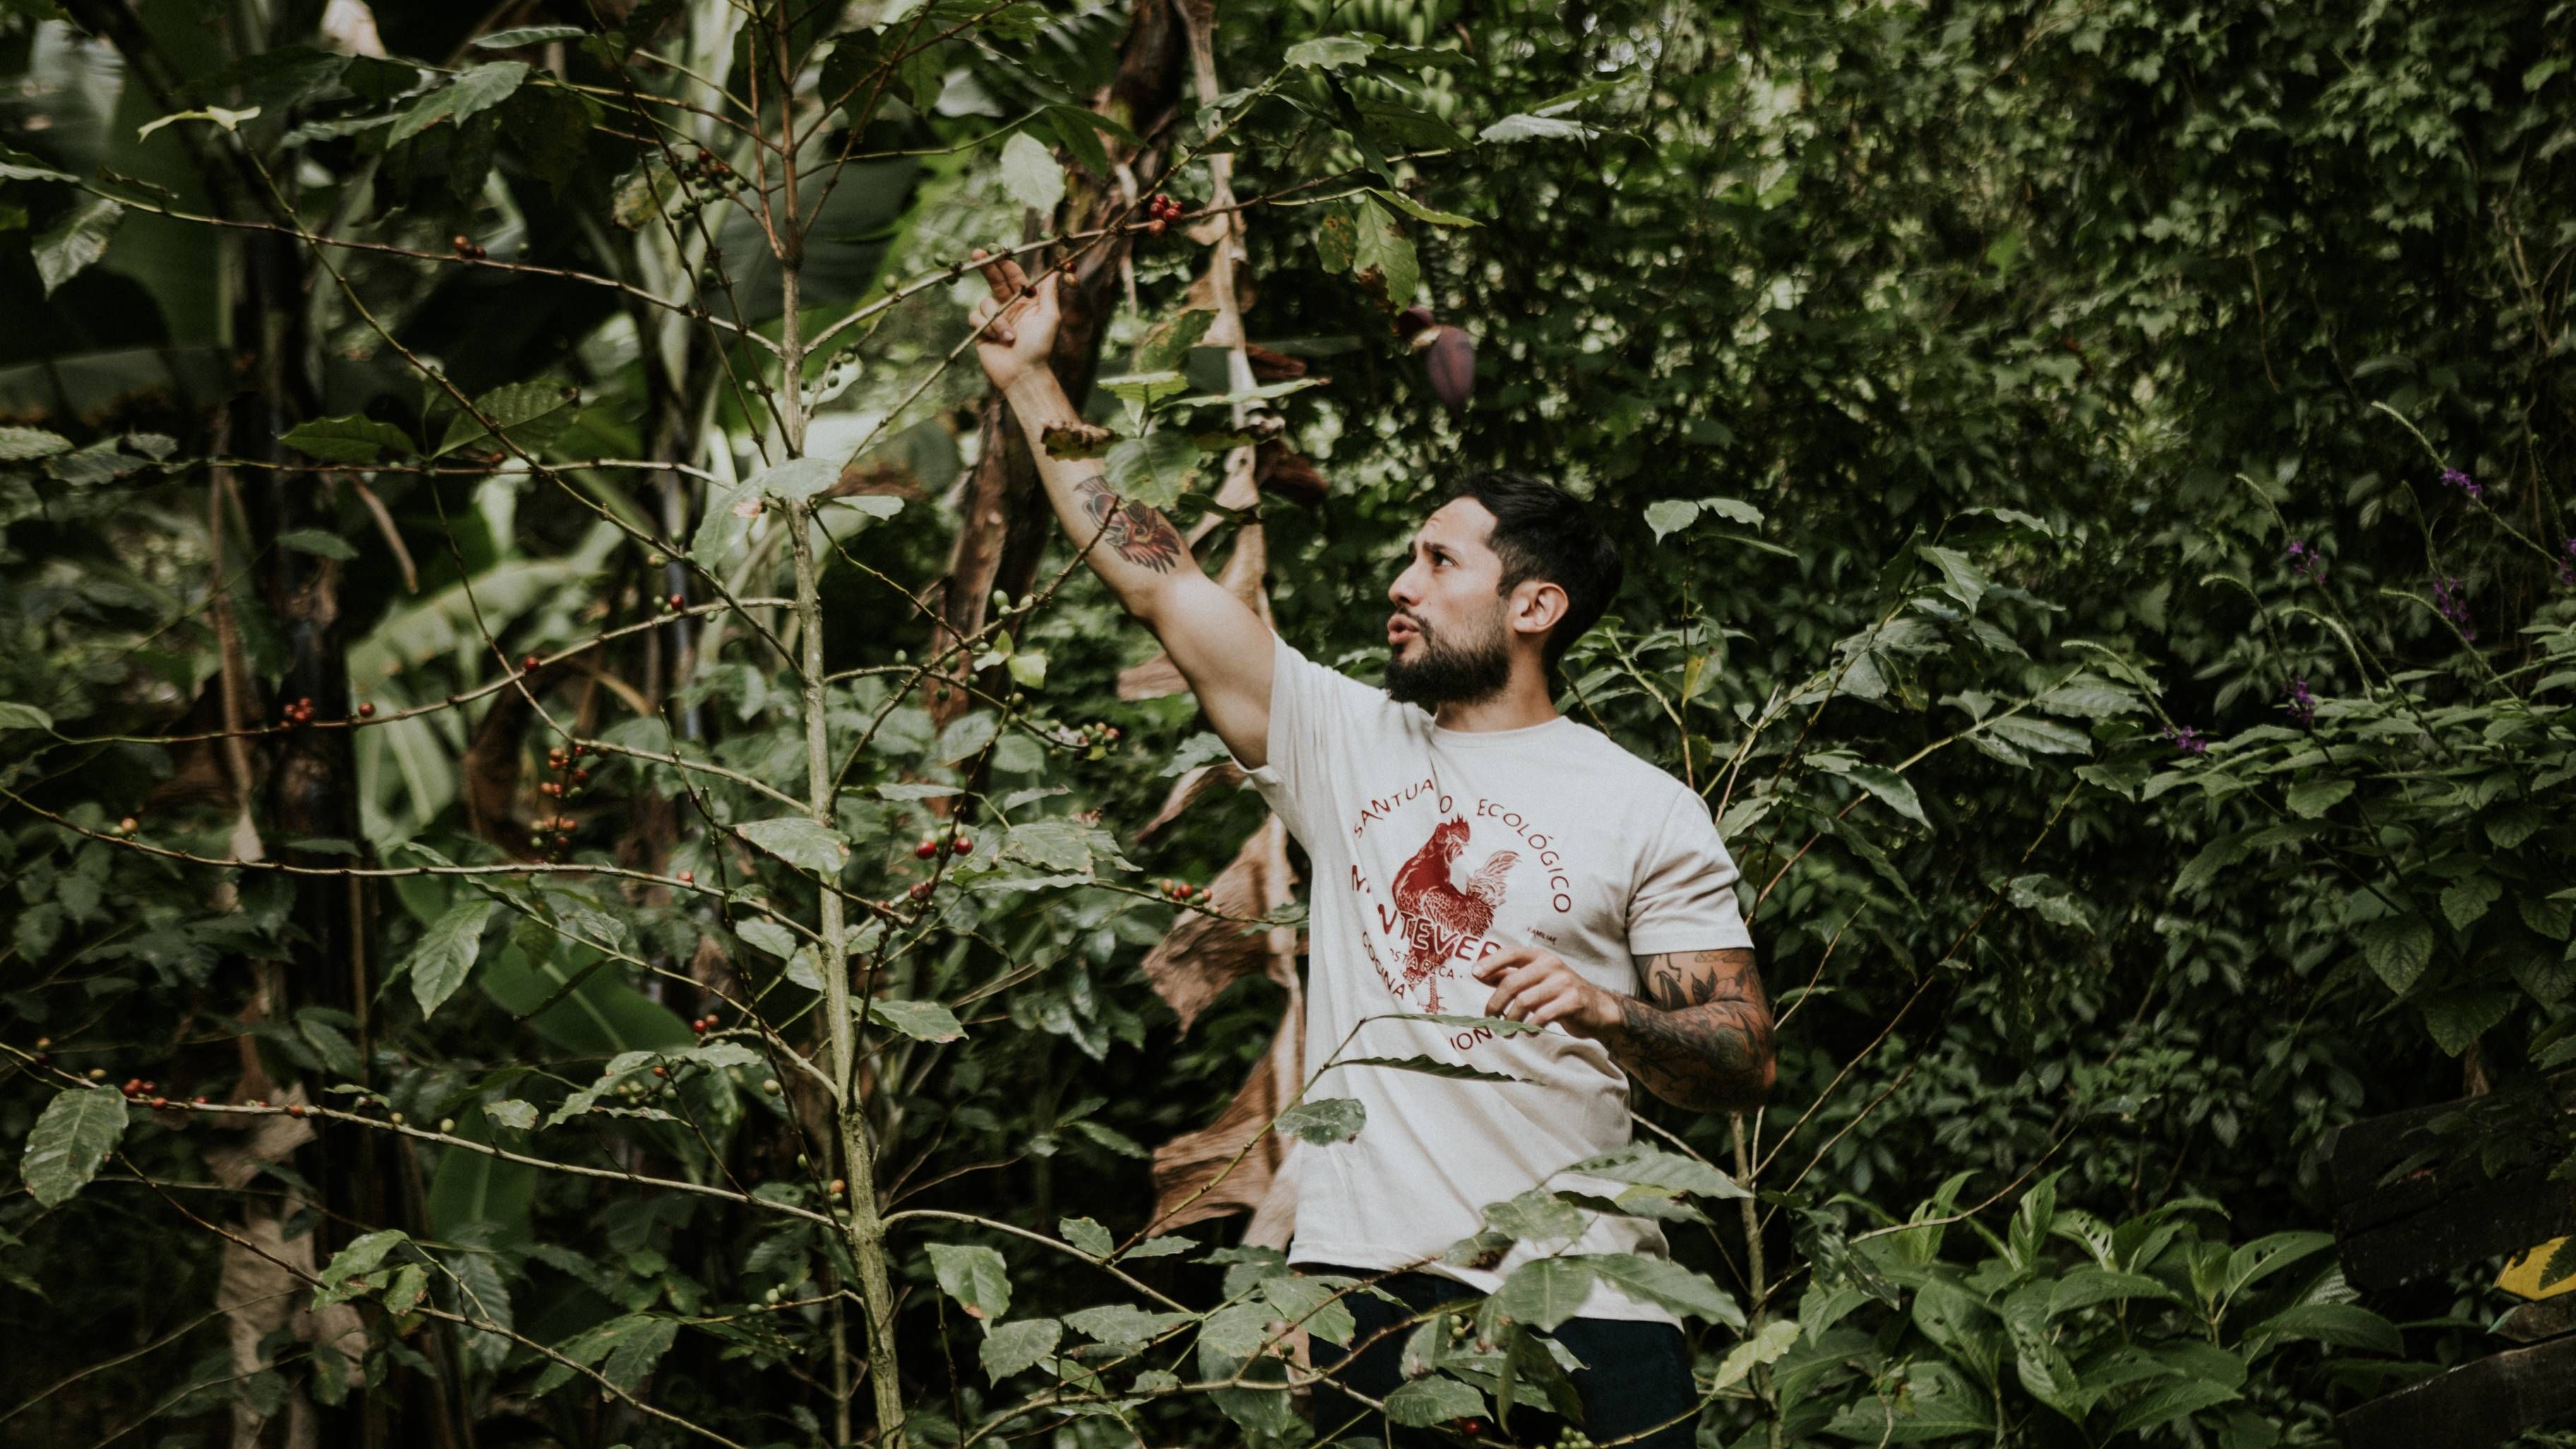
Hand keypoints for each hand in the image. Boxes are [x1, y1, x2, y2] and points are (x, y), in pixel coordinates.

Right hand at [966, 247, 1062, 393]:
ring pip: (986, 302)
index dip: (1006, 263)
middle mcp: (1009, 307)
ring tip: (1010, 338)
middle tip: (978, 253)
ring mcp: (994, 318)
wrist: (1023, 374)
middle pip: (995, 280)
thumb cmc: (1040, 348)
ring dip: (997, 319)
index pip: (1014, 277)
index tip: (998, 250)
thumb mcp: (1050, 318)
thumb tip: (1056, 271)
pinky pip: (975, 317)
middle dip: (987, 266)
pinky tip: (998, 341)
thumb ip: (1049, 293)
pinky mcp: (981, 330)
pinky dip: (987, 327)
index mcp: (1026, 302)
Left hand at [1472, 946, 1622, 1038]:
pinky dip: (1530, 1026)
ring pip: (1524, 1001)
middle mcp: (1551, 965)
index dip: (1491, 962)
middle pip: (1513, 982)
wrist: (1597, 1009)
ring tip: (1508, 1030)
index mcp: (1540, 957)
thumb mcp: (1535, 980)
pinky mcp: (1573, 1001)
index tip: (1475, 973)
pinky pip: (1542, 1015)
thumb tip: (1478, 973)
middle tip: (1489, 1018)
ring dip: (1511, 1020)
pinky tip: (1529, 1032)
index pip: (1512, 953)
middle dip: (1496, 1003)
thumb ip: (1508, 976)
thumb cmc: (1559, 994)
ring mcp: (1563, 982)